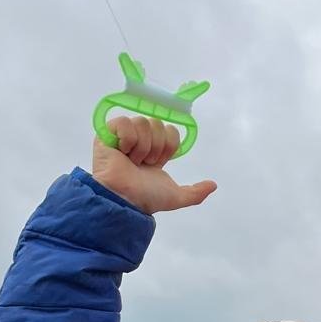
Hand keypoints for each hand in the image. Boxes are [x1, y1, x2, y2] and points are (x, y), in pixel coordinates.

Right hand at [92, 115, 216, 215]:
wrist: (125, 199)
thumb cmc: (145, 198)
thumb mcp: (175, 197)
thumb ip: (194, 193)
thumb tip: (213, 185)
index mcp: (154, 150)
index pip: (171, 132)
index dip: (168, 147)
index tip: (158, 163)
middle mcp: (139, 139)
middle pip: (158, 124)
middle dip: (155, 147)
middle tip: (144, 163)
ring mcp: (122, 135)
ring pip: (143, 123)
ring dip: (141, 147)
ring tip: (132, 161)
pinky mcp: (106, 132)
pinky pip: (124, 122)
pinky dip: (127, 139)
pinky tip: (121, 153)